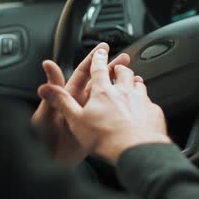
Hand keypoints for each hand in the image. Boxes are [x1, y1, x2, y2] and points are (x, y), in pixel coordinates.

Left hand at [32, 43, 129, 163]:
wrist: (50, 165)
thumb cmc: (42, 140)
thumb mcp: (45, 114)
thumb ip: (53, 91)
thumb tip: (48, 64)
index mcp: (68, 96)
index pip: (83, 73)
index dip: (93, 59)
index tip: (103, 48)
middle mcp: (81, 104)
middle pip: (99, 81)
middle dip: (112, 68)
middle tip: (125, 57)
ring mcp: (91, 116)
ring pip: (108, 96)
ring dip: (119, 85)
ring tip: (133, 76)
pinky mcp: (97, 129)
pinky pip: (111, 114)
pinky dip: (123, 106)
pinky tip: (133, 101)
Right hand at [38, 48, 170, 163]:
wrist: (135, 148)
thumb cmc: (104, 137)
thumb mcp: (76, 120)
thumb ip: (62, 102)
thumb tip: (45, 88)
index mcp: (103, 92)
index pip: (99, 69)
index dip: (98, 59)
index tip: (100, 51)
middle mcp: (123, 91)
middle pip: (123, 73)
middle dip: (119, 67)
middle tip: (119, 65)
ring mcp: (141, 100)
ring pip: (139, 84)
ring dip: (135, 81)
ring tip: (134, 81)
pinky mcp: (153, 111)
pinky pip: (150, 101)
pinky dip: (146, 101)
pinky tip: (145, 106)